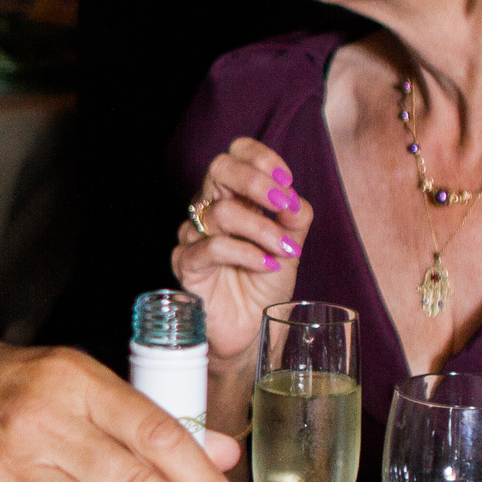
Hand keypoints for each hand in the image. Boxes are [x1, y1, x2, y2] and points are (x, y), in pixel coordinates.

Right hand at [171, 138, 312, 363]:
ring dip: (262, 229)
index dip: (260, 158)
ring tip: (286, 250)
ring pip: (221, 213)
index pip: (236, 154)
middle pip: (219, 169)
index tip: (286, 179)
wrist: (252, 327)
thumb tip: (294, 198)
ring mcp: (194, 235)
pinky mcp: (186, 264)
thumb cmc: (265, 283)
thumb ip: (295, 218)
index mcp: (234, 195)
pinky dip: (246, 254)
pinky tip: (266, 265)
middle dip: (255, 181)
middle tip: (282, 203)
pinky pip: (213, 248)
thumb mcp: (291, 245)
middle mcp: (210, 208)